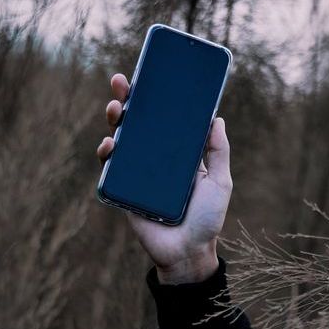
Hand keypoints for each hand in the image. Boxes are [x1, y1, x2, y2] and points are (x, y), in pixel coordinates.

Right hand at [97, 73, 231, 283]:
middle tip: (122, 82)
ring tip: (115, 108)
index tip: (148, 75)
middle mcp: (155, 159)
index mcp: (177, 154)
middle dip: (127, 99)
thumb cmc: (207, 219)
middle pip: (137, 123)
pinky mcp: (123, 190)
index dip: (154, 98)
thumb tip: (216, 118)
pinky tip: (110, 145)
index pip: (163, 119)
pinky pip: (110, 169)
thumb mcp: (220, 182)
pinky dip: (107, 154)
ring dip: (115, 120)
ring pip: (121, 139)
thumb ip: (218, 152)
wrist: (188, 253)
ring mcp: (137, 173)